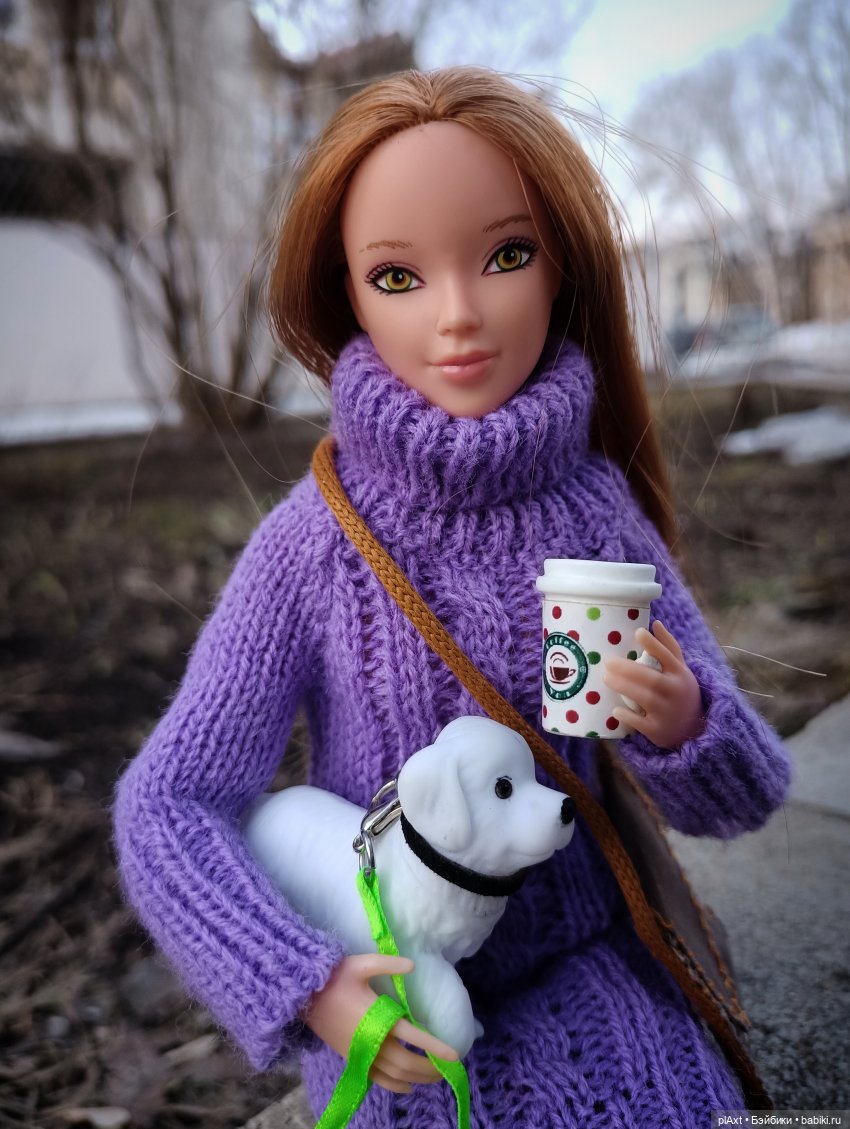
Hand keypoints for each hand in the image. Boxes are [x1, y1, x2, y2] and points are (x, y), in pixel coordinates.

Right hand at [302, 953, 459, 1093]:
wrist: (303, 997)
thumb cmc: (334, 978)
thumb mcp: (361, 964)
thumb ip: (388, 964)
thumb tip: (412, 964)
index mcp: (377, 1017)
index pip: (413, 1036)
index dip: (435, 1046)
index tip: (455, 1054)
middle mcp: (371, 1041)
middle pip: (407, 1062)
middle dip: (430, 1068)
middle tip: (449, 1068)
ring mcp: (361, 1054)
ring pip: (394, 1075)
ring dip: (417, 1078)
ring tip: (435, 1077)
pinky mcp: (352, 1059)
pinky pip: (377, 1080)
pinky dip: (395, 1086)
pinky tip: (407, 1087)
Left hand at [603, 621, 704, 748]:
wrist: (692, 729)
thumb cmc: (680, 691)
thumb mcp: (680, 669)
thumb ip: (668, 647)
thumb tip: (656, 623)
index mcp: (680, 674)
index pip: (669, 656)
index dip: (654, 644)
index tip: (638, 632)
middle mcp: (676, 691)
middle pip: (652, 679)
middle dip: (629, 670)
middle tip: (608, 662)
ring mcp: (667, 712)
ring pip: (646, 698)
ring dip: (624, 687)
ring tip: (606, 678)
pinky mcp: (658, 730)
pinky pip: (641, 723)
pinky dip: (628, 716)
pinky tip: (615, 709)